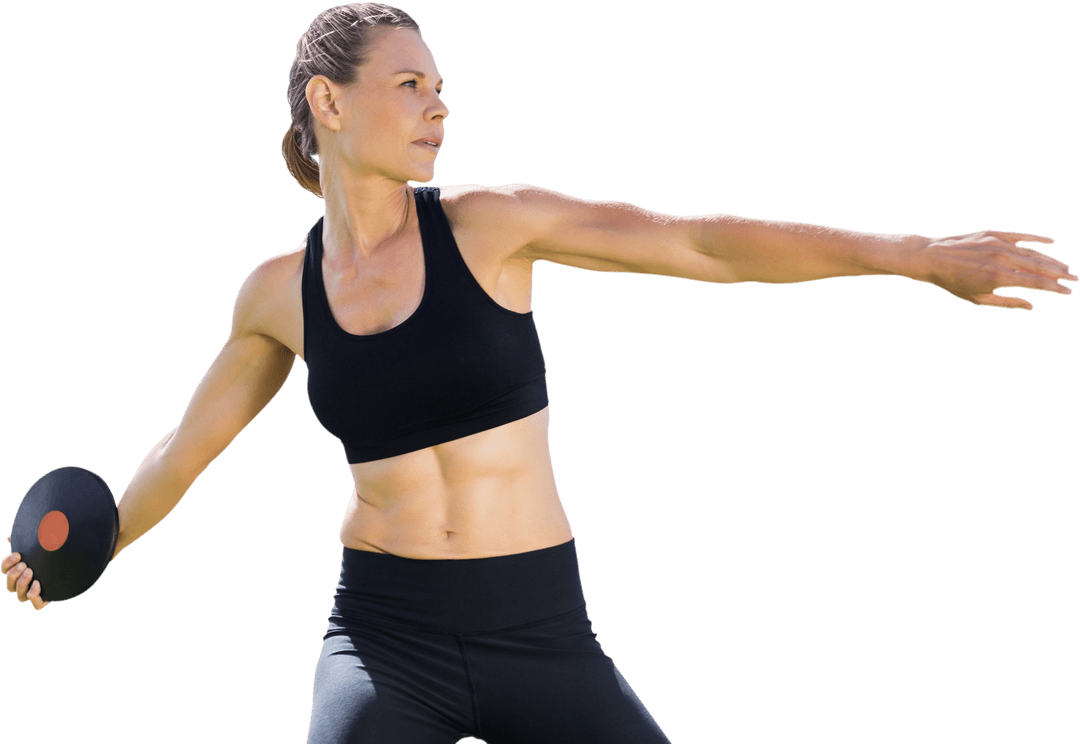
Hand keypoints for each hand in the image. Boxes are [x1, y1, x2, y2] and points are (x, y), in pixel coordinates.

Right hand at [3, 533, 49, 610]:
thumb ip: (26, 540)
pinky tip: (38, 583)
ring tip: (30, 571)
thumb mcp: (40, 543)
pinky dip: (34, 596)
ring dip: (22, 583)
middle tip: (24, 565)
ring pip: (20, 596)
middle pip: (9, 585)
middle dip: (13, 574)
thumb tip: (10, 537)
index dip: (7, 563)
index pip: (5, 569)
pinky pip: (36, 605)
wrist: (74, 559)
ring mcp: (34, 593)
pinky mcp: (45, 600)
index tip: (18, 554)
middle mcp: (24, 584)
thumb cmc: (54, 551)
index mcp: (19, 571)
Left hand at [906, 230, 1074, 310]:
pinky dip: (1037, 238)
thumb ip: (1008, 302)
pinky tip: (1051, 241)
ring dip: (1051, 259)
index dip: (1055, 288)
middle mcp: (1002, 258)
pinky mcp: (994, 233)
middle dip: (1060, 273)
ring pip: (1033, 251)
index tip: (1068, 292)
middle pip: (1041, 266)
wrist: (932, 258)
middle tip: (1075, 279)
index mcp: (1000, 277)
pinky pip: (1021, 235)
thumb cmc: (953, 282)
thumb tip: (1033, 305)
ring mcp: (999, 243)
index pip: (1037, 283)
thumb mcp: (979, 299)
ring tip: (1065, 267)